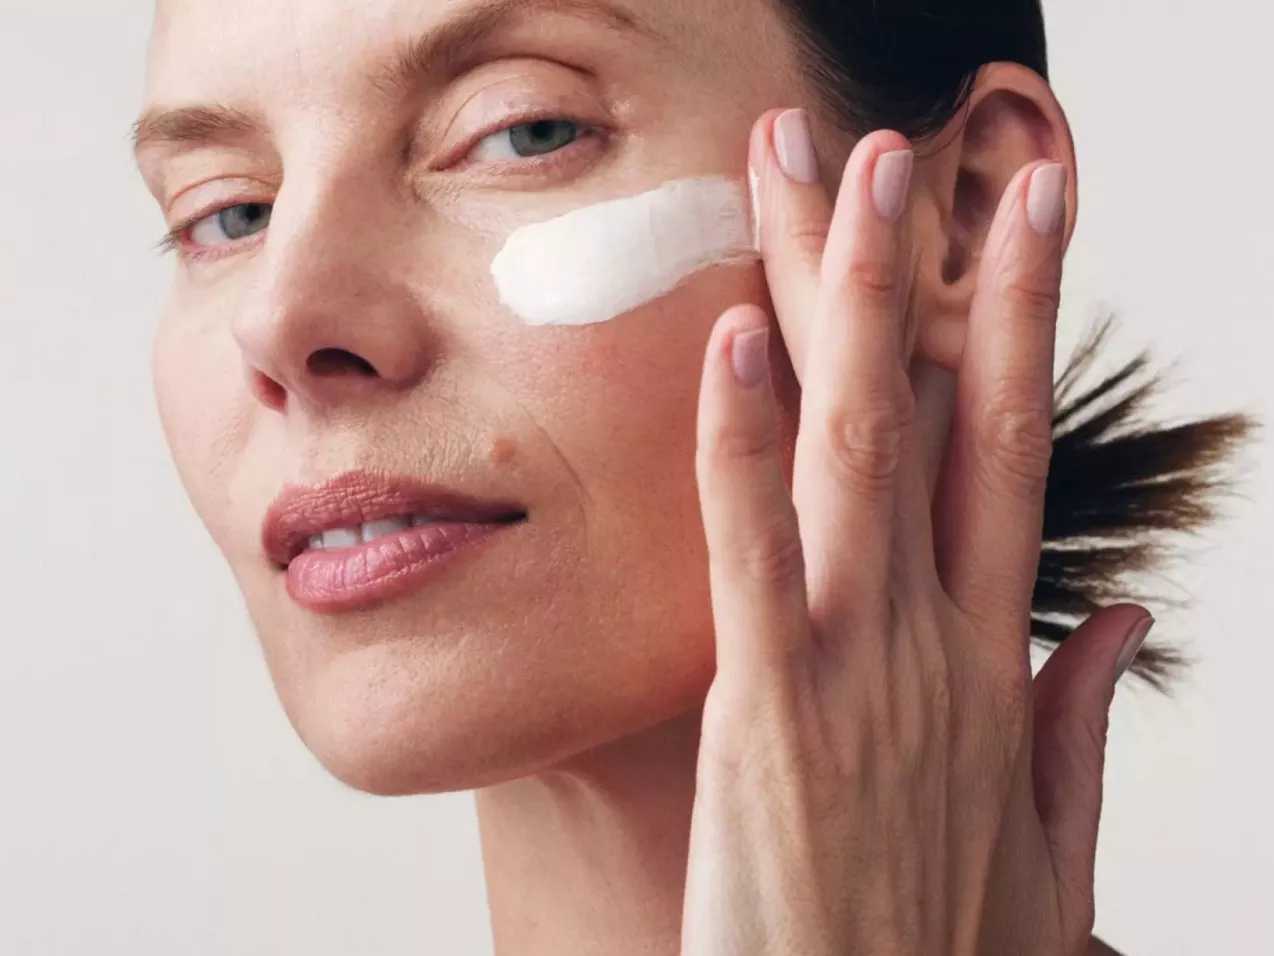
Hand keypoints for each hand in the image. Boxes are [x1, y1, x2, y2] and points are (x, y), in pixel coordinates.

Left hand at [680, 110, 1153, 955]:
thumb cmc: (937, 953)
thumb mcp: (1043, 842)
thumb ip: (1080, 723)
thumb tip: (1118, 619)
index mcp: (995, 663)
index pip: (1011, 449)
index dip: (1021, 321)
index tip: (1028, 212)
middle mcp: (939, 642)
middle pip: (941, 414)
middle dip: (927, 270)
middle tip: (912, 143)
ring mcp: (859, 669)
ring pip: (859, 451)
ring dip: (847, 304)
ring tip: (833, 178)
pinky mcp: (771, 716)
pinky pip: (755, 555)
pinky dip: (742, 444)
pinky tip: (731, 342)